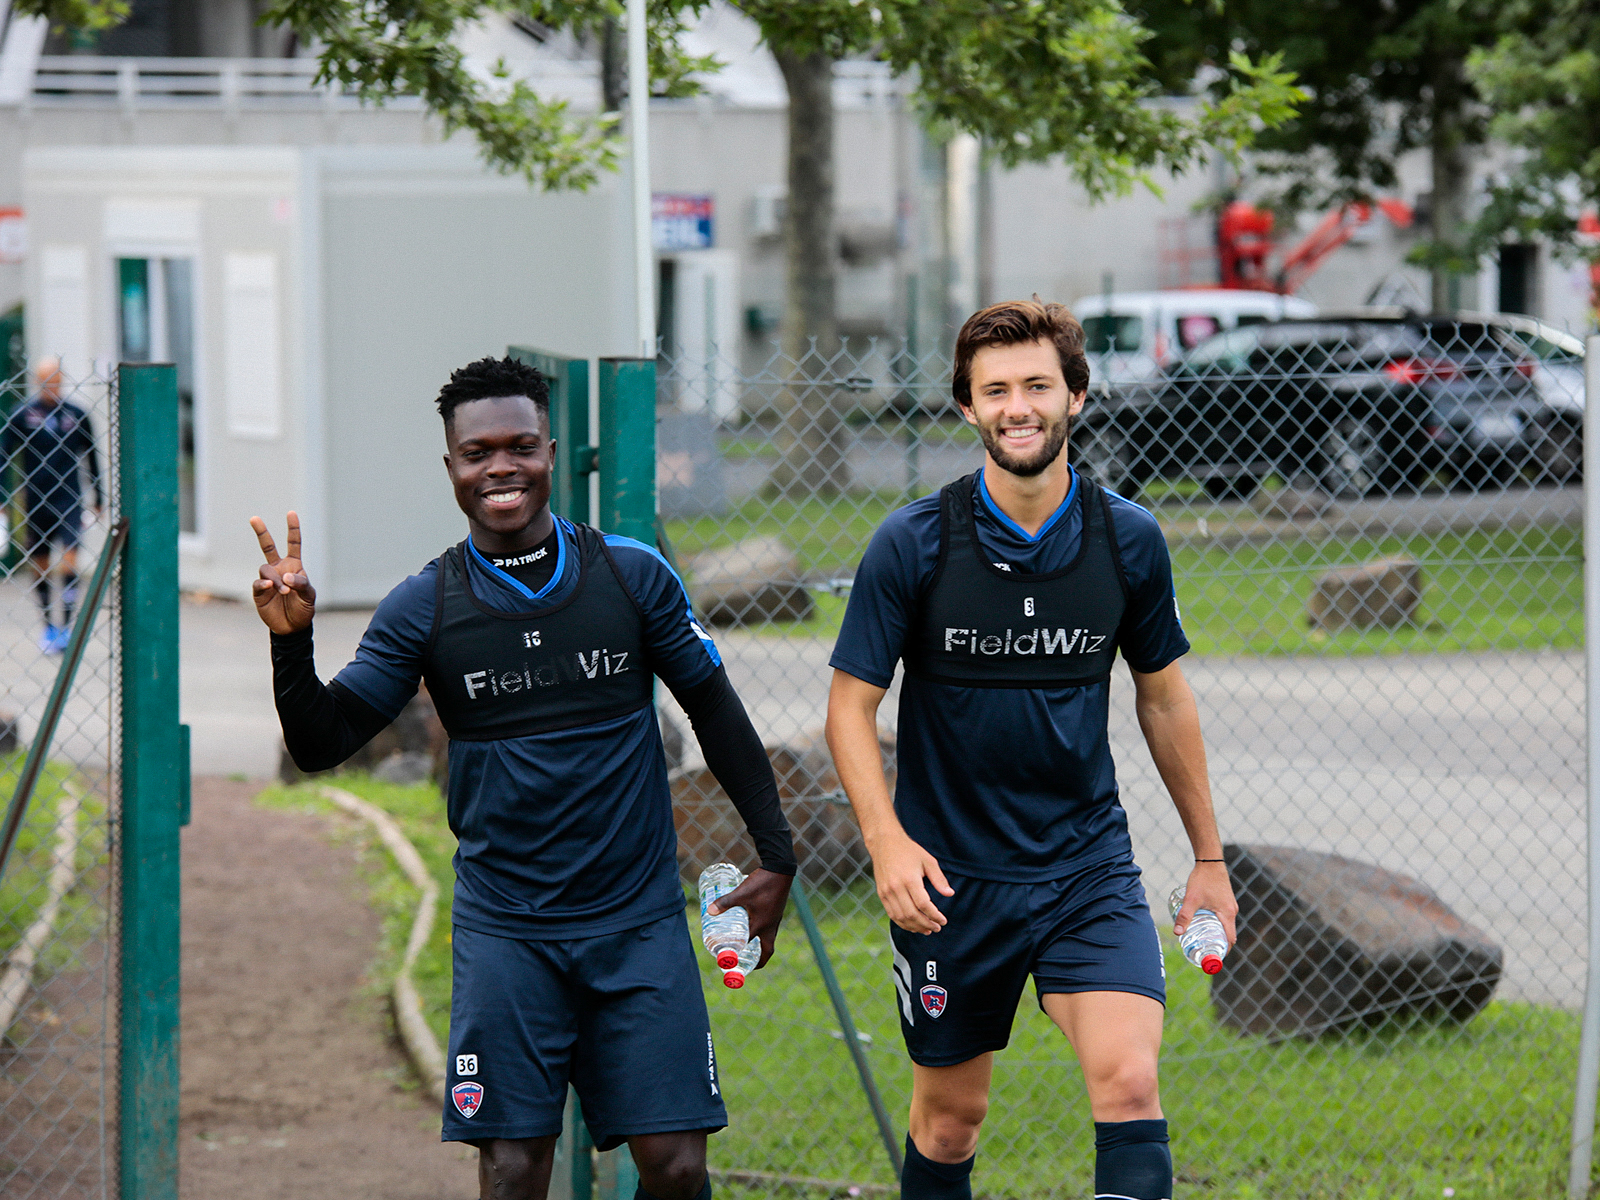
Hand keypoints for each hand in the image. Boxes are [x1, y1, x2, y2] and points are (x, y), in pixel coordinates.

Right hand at [249, 511, 315, 634]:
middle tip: (254, 518)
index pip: (293, 544)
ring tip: (284, 591)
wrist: (292, 628)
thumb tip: (286, 576)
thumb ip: (301, 584)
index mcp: (294, 566)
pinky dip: (263, 583)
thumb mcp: (309, 596)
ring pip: (266, 569)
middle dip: (261, 532)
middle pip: (268, 547)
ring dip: (275, 579)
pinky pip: (258, 583)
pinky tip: (269, 587)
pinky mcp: (259, 592)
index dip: (293, 529)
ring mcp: (268, 579)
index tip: (291, 513)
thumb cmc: (303, 609)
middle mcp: (279, 569)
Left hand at [708, 868, 790, 968]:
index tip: (732, 961)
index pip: (751, 947)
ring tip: (747, 944)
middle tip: (749, 963)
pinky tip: (752, 923)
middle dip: (759, 959)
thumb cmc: (762, 884)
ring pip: (769, 938)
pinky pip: (769, 927)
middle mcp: (770, 926)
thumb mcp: (741, 893)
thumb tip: (709, 911)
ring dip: (760, 944)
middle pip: (767, 950)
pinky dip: (761, 931)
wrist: (781, 870)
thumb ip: (725, 902)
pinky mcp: (776, 911)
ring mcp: (775, 919)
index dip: (741, 955)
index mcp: (762, 926)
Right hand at [868, 830, 952, 933]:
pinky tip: (913, 926)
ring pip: (901, 917)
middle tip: (937, 928)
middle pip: (912, 914)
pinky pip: (892, 914)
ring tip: (927, 929)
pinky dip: (903, 923)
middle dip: (926, 924)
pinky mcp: (881, 894)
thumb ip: (939, 879)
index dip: (935, 915)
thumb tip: (950, 894)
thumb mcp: (928, 861)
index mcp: (910, 879)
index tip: (943, 921)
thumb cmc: (909, 851)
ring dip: (915, 927)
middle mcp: (896, 887)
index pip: (923, 904)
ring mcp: (887, 892)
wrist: (884, 843)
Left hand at [1173, 860, 1236, 947]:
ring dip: (1216, 932)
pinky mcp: (1226, 900)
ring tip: (1202, 938)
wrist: (1210, 860)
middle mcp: (1232, 911)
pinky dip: (1217, 923)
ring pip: (1226, 925)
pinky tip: (1204, 922)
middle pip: (1228, 933)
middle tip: (1203, 949)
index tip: (1212, 957)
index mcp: (1227, 914)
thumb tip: (1177, 933)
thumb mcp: (1191, 899)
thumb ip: (1184, 916)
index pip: (1229, 939)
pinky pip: (1224, 916)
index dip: (1222, 950)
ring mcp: (1230, 905)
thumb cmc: (1202, 879)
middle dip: (1217, 943)